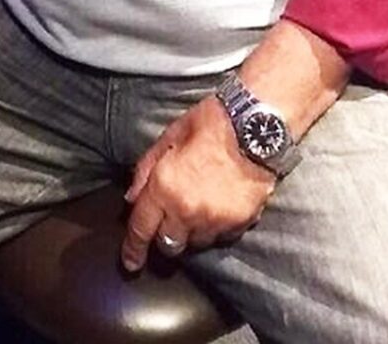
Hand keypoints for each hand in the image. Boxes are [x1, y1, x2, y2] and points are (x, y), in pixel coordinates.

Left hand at [121, 96, 275, 270]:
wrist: (257, 129)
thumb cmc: (211, 124)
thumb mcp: (170, 136)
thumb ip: (146, 168)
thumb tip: (132, 197)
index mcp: (165, 187)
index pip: (142, 228)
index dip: (133, 249)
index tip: (131, 262)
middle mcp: (187, 211)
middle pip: (168, 245)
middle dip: (164, 236)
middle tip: (167, 221)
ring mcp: (214, 221)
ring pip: (195, 244)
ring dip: (190, 232)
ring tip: (195, 208)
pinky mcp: (238, 224)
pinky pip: (219, 238)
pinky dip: (213, 229)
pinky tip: (216, 208)